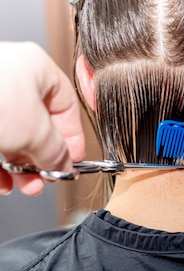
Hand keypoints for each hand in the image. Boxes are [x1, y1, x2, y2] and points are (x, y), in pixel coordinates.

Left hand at [0, 42, 85, 195]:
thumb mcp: (36, 134)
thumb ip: (56, 152)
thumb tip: (62, 164)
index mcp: (35, 68)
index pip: (66, 107)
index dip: (72, 138)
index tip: (71, 161)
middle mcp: (8, 76)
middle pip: (36, 125)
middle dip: (41, 159)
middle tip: (44, 177)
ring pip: (10, 136)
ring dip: (20, 167)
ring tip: (24, 185)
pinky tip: (1, 181)